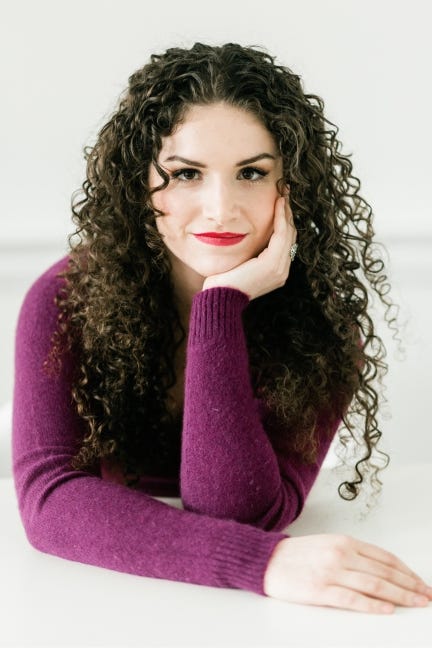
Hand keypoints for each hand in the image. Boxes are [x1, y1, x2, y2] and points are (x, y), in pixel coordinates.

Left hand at [202, 191, 296, 299]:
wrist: (220, 299)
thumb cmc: (223, 284)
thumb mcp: (240, 265)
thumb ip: (249, 254)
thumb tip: (248, 239)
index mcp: (276, 272)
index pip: (284, 242)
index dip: (284, 222)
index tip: (281, 204)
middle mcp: (282, 271)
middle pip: (290, 236)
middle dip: (288, 214)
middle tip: (286, 193)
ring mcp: (280, 268)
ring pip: (289, 233)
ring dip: (287, 212)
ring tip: (285, 194)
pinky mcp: (273, 264)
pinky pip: (281, 235)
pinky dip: (281, 218)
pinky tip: (279, 204)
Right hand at [263, 534, 431, 613]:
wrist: (267, 560)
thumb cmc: (297, 555)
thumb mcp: (328, 546)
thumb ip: (354, 555)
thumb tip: (383, 571)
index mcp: (344, 542)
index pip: (385, 558)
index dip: (406, 571)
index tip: (420, 582)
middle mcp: (341, 554)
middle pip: (384, 571)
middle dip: (410, 585)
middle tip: (427, 596)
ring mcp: (331, 572)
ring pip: (374, 584)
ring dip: (400, 595)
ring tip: (416, 603)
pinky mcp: (320, 590)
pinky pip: (352, 599)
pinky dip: (373, 605)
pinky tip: (388, 609)